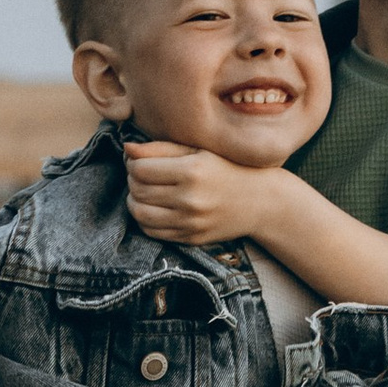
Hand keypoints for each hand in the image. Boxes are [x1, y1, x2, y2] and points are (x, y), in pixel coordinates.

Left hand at [121, 141, 270, 250]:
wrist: (261, 202)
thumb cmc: (229, 168)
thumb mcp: (200, 150)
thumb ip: (161, 148)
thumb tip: (126, 148)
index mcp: (193, 170)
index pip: (140, 169)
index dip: (133, 163)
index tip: (140, 160)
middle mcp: (190, 199)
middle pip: (137, 190)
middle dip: (133, 180)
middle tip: (143, 174)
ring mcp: (190, 222)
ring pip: (139, 213)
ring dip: (135, 200)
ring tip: (146, 191)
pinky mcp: (190, 238)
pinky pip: (151, 231)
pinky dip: (145, 218)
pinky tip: (155, 207)